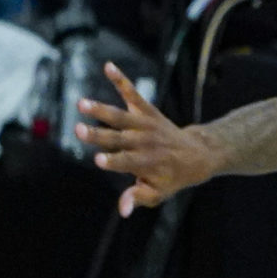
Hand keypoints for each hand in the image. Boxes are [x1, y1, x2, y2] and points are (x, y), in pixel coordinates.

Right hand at [76, 63, 217, 216]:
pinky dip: (121, 80)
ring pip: (122, 116)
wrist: (197, 154)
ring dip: (101, 109)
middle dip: (99, 135)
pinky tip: (108, 66)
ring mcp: (146, 124)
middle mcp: (145, 142)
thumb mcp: (158, 193)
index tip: (99, 160)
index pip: (127, 162)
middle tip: (79, 130)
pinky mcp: (147, 110)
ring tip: (81, 103)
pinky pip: (133, 93)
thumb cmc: (172, 178)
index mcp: (146, 163)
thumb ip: (139, 198)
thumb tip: (123, 211)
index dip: (114, 162)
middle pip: (119, 138)